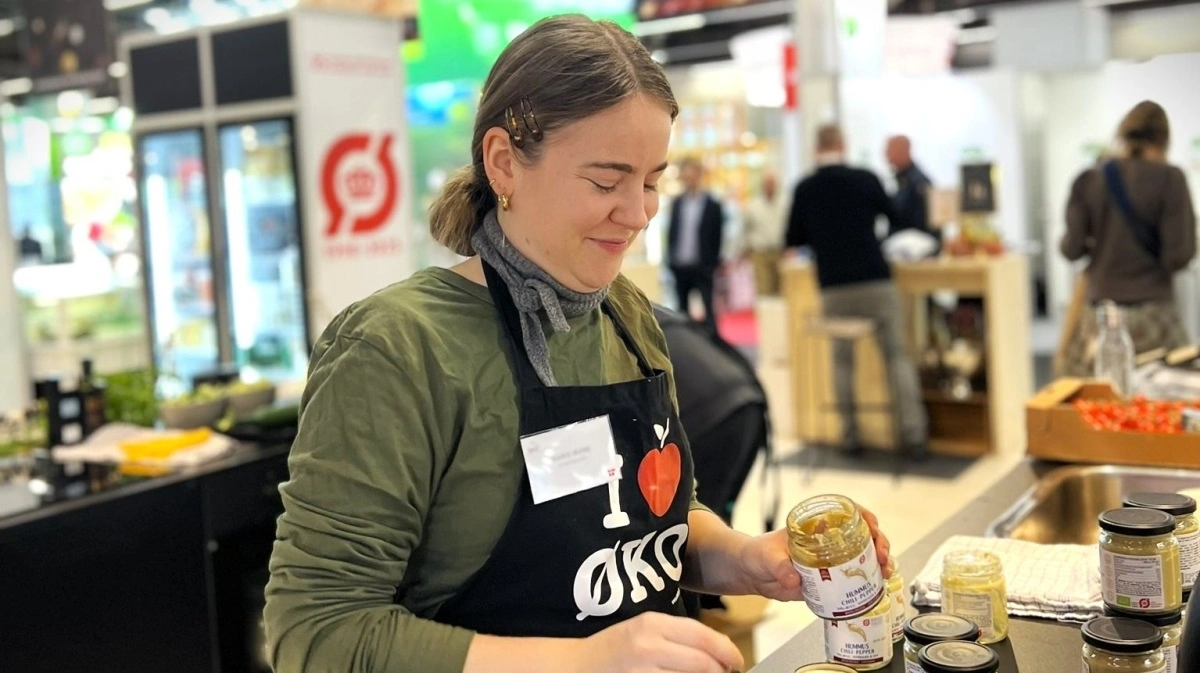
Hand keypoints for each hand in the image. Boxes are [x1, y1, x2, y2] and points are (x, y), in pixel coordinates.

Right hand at [573, 612, 743, 672]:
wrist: (574, 668)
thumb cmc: (612, 651)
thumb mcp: (643, 631)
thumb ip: (676, 637)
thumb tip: (715, 651)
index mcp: (651, 623)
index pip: (702, 635)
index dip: (727, 650)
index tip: (736, 661)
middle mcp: (647, 645)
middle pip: (702, 663)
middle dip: (721, 672)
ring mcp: (641, 670)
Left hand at [738, 507, 892, 601]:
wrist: (752, 574)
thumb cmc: (758, 554)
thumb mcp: (767, 556)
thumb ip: (779, 567)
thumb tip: (792, 579)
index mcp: (816, 526)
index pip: (847, 512)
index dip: (864, 517)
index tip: (872, 527)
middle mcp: (828, 540)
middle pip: (863, 535)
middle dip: (879, 542)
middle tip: (881, 556)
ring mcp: (832, 559)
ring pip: (864, 556)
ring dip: (880, 562)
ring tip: (885, 572)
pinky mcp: (830, 579)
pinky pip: (855, 578)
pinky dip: (870, 581)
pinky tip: (878, 586)